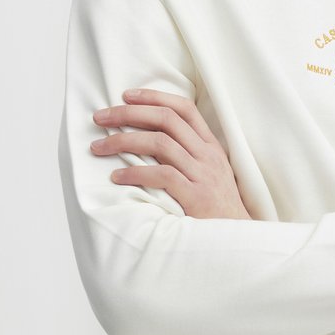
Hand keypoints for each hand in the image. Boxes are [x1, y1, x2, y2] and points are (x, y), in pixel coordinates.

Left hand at [90, 88, 250, 218]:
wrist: (235, 239)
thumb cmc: (216, 206)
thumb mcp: (209, 173)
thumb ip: (187, 154)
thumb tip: (148, 139)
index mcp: (210, 145)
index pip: (183, 108)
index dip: (153, 97)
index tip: (125, 95)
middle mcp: (207, 155)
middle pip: (166, 120)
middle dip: (128, 114)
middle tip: (100, 117)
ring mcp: (202, 174)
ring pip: (160, 144)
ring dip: (123, 142)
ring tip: (99, 147)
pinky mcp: (195, 196)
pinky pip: (162, 176)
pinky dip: (135, 173)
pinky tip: (117, 176)